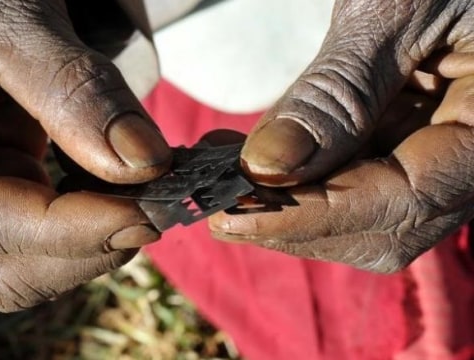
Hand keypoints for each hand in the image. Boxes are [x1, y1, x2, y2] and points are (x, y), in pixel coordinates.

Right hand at [0, 0, 170, 310]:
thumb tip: (143, 165)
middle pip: (0, 268)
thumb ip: (75, 91)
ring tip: (140, 192)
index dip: (71, 231)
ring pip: (23, 265)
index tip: (146, 213)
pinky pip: (34, 237)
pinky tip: (116, 188)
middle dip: (84, 248)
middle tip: (155, 205)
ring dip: (90, 242)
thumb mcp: (12, 16)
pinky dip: (84, 224)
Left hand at [210, 0, 473, 272]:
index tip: (231, 216)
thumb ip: (335, 94)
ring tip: (220, 180)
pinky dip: (301, 178)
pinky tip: (251, 160)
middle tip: (215, 205)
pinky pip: (358, 177)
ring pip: (366, 212)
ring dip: (289, 205)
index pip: (406, 200)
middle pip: (385, 224)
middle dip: (294, 222)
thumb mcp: (390, 9)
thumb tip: (266, 168)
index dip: (313, 217)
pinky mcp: (413, 137)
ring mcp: (444, 148)